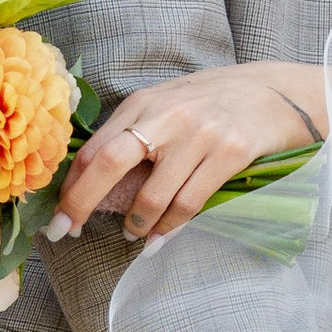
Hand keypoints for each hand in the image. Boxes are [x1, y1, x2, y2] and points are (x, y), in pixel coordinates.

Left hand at [54, 65, 325, 243]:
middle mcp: (168, 116)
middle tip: (67, 231)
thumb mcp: (165, 107)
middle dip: (83, 202)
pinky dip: (171, 227)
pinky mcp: (230, 154)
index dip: (71, 185)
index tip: (57, 217)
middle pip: (111, 162)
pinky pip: (191, 202)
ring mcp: (200, 135)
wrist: (274, 93)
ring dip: (137, 223)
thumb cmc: (210, 105)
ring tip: (134, 235)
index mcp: (144, 103)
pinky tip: (161, 237)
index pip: (96, 146)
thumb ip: (132, 134)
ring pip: (154, 194)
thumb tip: (88, 180)